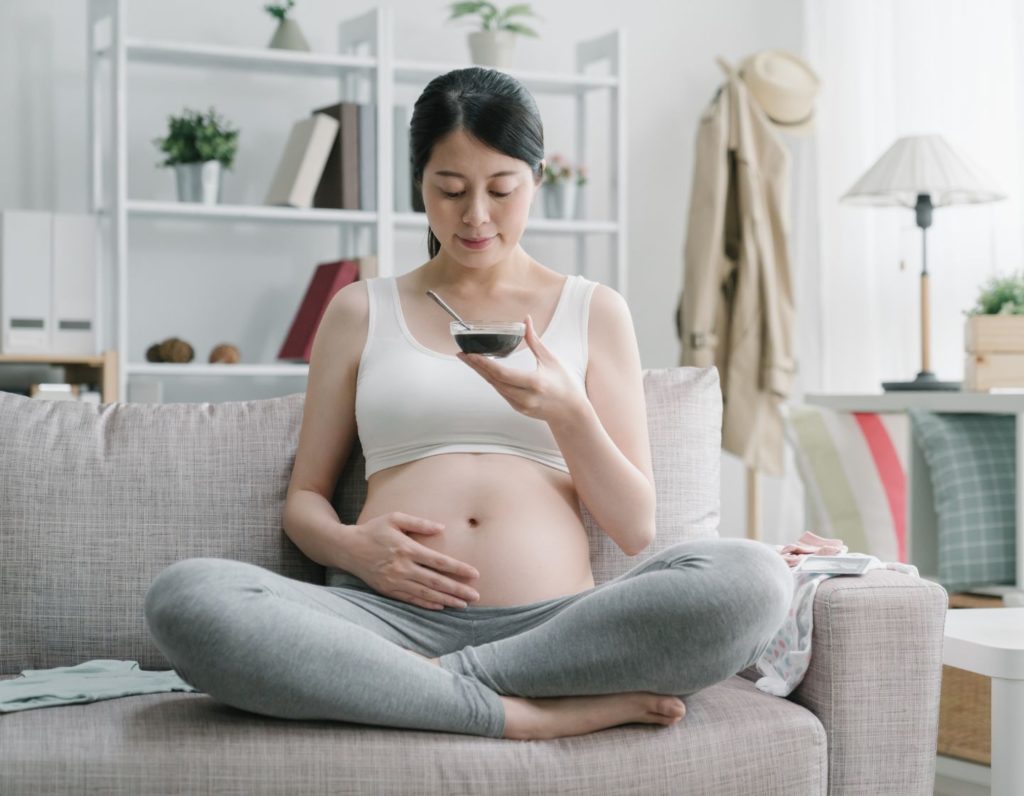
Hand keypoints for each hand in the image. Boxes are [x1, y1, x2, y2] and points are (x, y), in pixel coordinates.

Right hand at [343, 512, 481, 609]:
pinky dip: (427, 604)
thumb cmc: (373, 530)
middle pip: (435, 581)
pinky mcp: (388, 590)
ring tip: (463, 604)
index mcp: (407, 549)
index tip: (474, 574)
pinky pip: (411, 599)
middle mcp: (402, 567)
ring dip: (446, 600)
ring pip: (425, 594)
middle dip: (457, 589)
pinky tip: (440, 606)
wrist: (347, 548)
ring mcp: (394, 581)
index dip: (458, 569)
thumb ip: (419, 523)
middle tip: (475, 596)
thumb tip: (442, 528)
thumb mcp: (395, 518)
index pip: (438, 562)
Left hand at [456, 314, 586, 424]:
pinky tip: (483, 371)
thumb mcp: (551, 360)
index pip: (502, 373)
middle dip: (476, 366)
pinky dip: (492, 380)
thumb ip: (535, 341)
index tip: (470, 354)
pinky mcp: (518, 409)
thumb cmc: (565, 384)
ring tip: (469, 360)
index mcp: (534, 383)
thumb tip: (526, 319)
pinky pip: (501, 392)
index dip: (484, 364)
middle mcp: (525, 397)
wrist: (570, 412)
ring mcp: (520, 405)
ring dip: (481, 373)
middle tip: (461, 354)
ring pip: (495, 387)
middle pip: (494, 380)